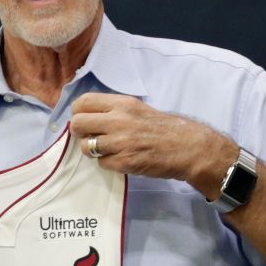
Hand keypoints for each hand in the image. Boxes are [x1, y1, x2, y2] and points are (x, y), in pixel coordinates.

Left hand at [70, 93, 235, 196]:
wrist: (188, 147)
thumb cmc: (163, 127)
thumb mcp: (137, 108)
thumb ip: (113, 110)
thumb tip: (88, 115)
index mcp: (121, 104)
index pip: (83, 102)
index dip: (77, 112)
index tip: (82, 118)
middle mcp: (118, 120)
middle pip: (77, 124)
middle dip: (79, 132)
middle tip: (88, 136)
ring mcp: (120, 142)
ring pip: (86, 146)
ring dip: (92, 149)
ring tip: (106, 149)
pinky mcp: (124, 162)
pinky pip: (101, 163)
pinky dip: (107, 163)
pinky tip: (120, 159)